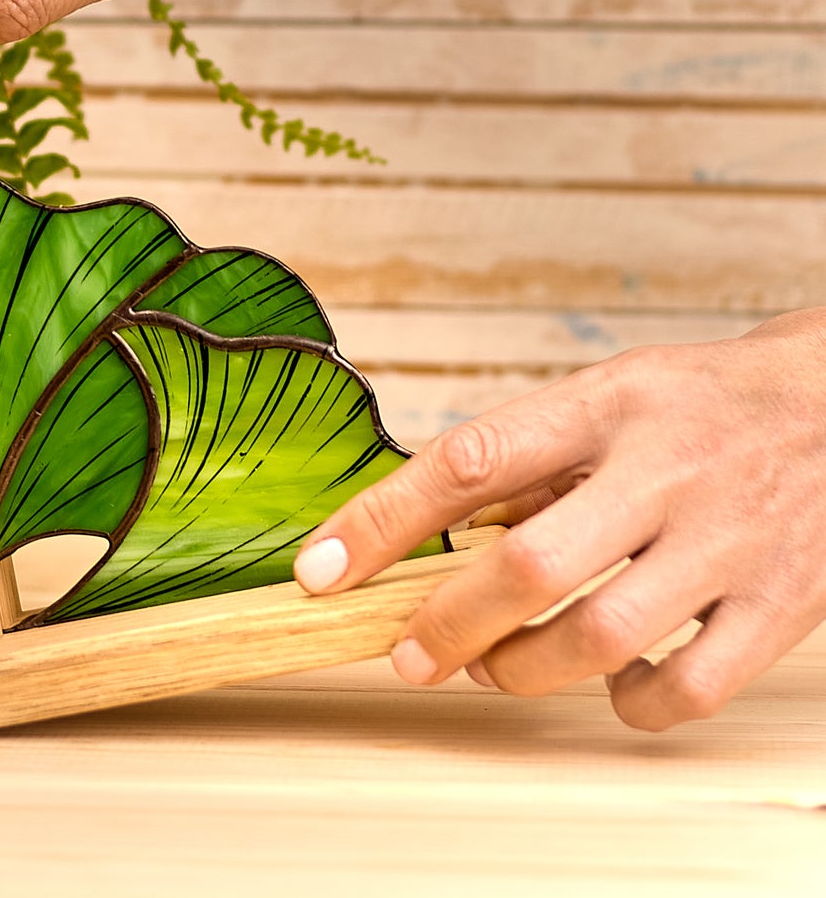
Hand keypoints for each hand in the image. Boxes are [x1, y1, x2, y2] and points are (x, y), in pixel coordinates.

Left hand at [293, 309, 825, 729]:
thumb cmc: (693, 404)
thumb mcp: (603, 396)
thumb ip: (524, 459)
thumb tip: (419, 532)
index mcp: (602, 405)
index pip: (469, 459)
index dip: (381, 519)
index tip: (320, 569)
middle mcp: (663, 470)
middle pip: (529, 564)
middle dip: (446, 625)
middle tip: (406, 655)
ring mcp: (728, 542)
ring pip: (598, 638)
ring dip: (522, 670)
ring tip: (493, 667)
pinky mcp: (782, 606)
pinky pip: (686, 689)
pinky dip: (627, 703)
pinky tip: (607, 682)